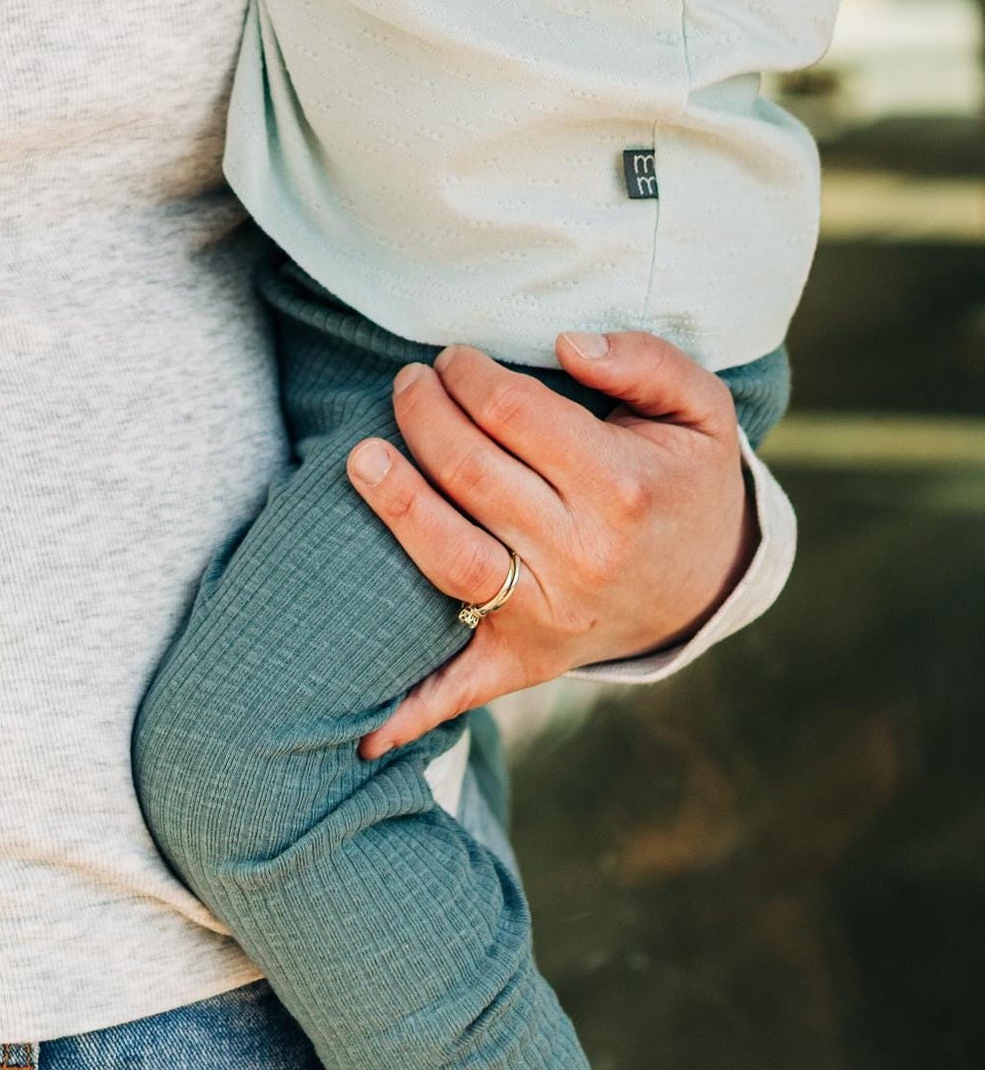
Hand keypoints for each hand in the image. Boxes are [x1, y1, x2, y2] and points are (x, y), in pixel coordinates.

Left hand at [346, 330, 756, 757]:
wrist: (711, 580)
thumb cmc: (683, 476)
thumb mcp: (700, 407)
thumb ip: (644, 361)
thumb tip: (568, 343)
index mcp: (620, 488)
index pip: (511, 414)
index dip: (467, 374)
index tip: (451, 357)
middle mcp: (582, 557)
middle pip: (470, 474)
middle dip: (422, 413)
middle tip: (406, 381)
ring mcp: (548, 616)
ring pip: (450, 560)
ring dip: (395, 504)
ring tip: (361, 456)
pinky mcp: (525, 660)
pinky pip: (461, 685)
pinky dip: (410, 708)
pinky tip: (359, 726)